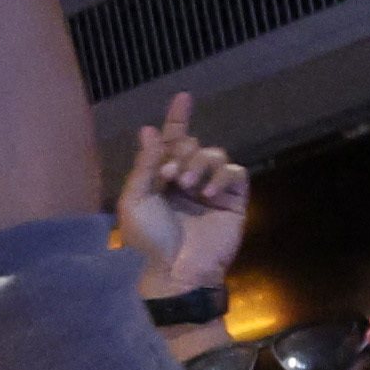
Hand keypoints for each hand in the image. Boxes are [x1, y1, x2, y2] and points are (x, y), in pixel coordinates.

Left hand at [114, 92, 248, 293]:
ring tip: (188, 187)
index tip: (183, 97)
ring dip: (199, 164)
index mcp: (161, 180)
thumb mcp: (134, 200)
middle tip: (170, 177)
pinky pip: (235, 172)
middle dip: (181, 153)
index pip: (172, 142)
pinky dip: (222, 175)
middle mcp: (187, 181)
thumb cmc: (147, 241)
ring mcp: (211, 191)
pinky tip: (209, 193)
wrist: (175, 272)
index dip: (177, 119)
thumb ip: (144, 164)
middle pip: (193, 144)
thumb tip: (149, 130)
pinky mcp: (233, 202)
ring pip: (214, 154)